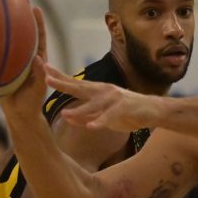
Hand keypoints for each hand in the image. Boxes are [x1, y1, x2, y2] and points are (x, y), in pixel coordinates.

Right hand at [0, 7, 48, 118]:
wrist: (19, 115)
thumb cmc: (32, 103)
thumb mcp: (38, 89)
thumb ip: (39, 75)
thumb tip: (39, 58)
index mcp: (36, 60)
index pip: (38, 37)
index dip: (37, 22)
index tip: (34, 7)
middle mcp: (24, 58)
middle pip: (22, 33)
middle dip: (19, 16)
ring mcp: (12, 63)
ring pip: (6, 42)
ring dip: (1, 28)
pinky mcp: (0, 69)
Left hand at [45, 64, 162, 131]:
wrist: (153, 111)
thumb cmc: (127, 113)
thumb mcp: (103, 116)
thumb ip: (86, 117)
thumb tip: (67, 117)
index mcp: (97, 91)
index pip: (75, 84)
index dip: (59, 77)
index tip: (43, 71)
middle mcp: (104, 91)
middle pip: (80, 87)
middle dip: (63, 83)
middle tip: (46, 78)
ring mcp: (115, 98)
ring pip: (94, 104)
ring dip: (80, 110)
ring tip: (65, 115)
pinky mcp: (125, 108)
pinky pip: (111, 116)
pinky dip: (101, 121)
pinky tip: (92, 127)